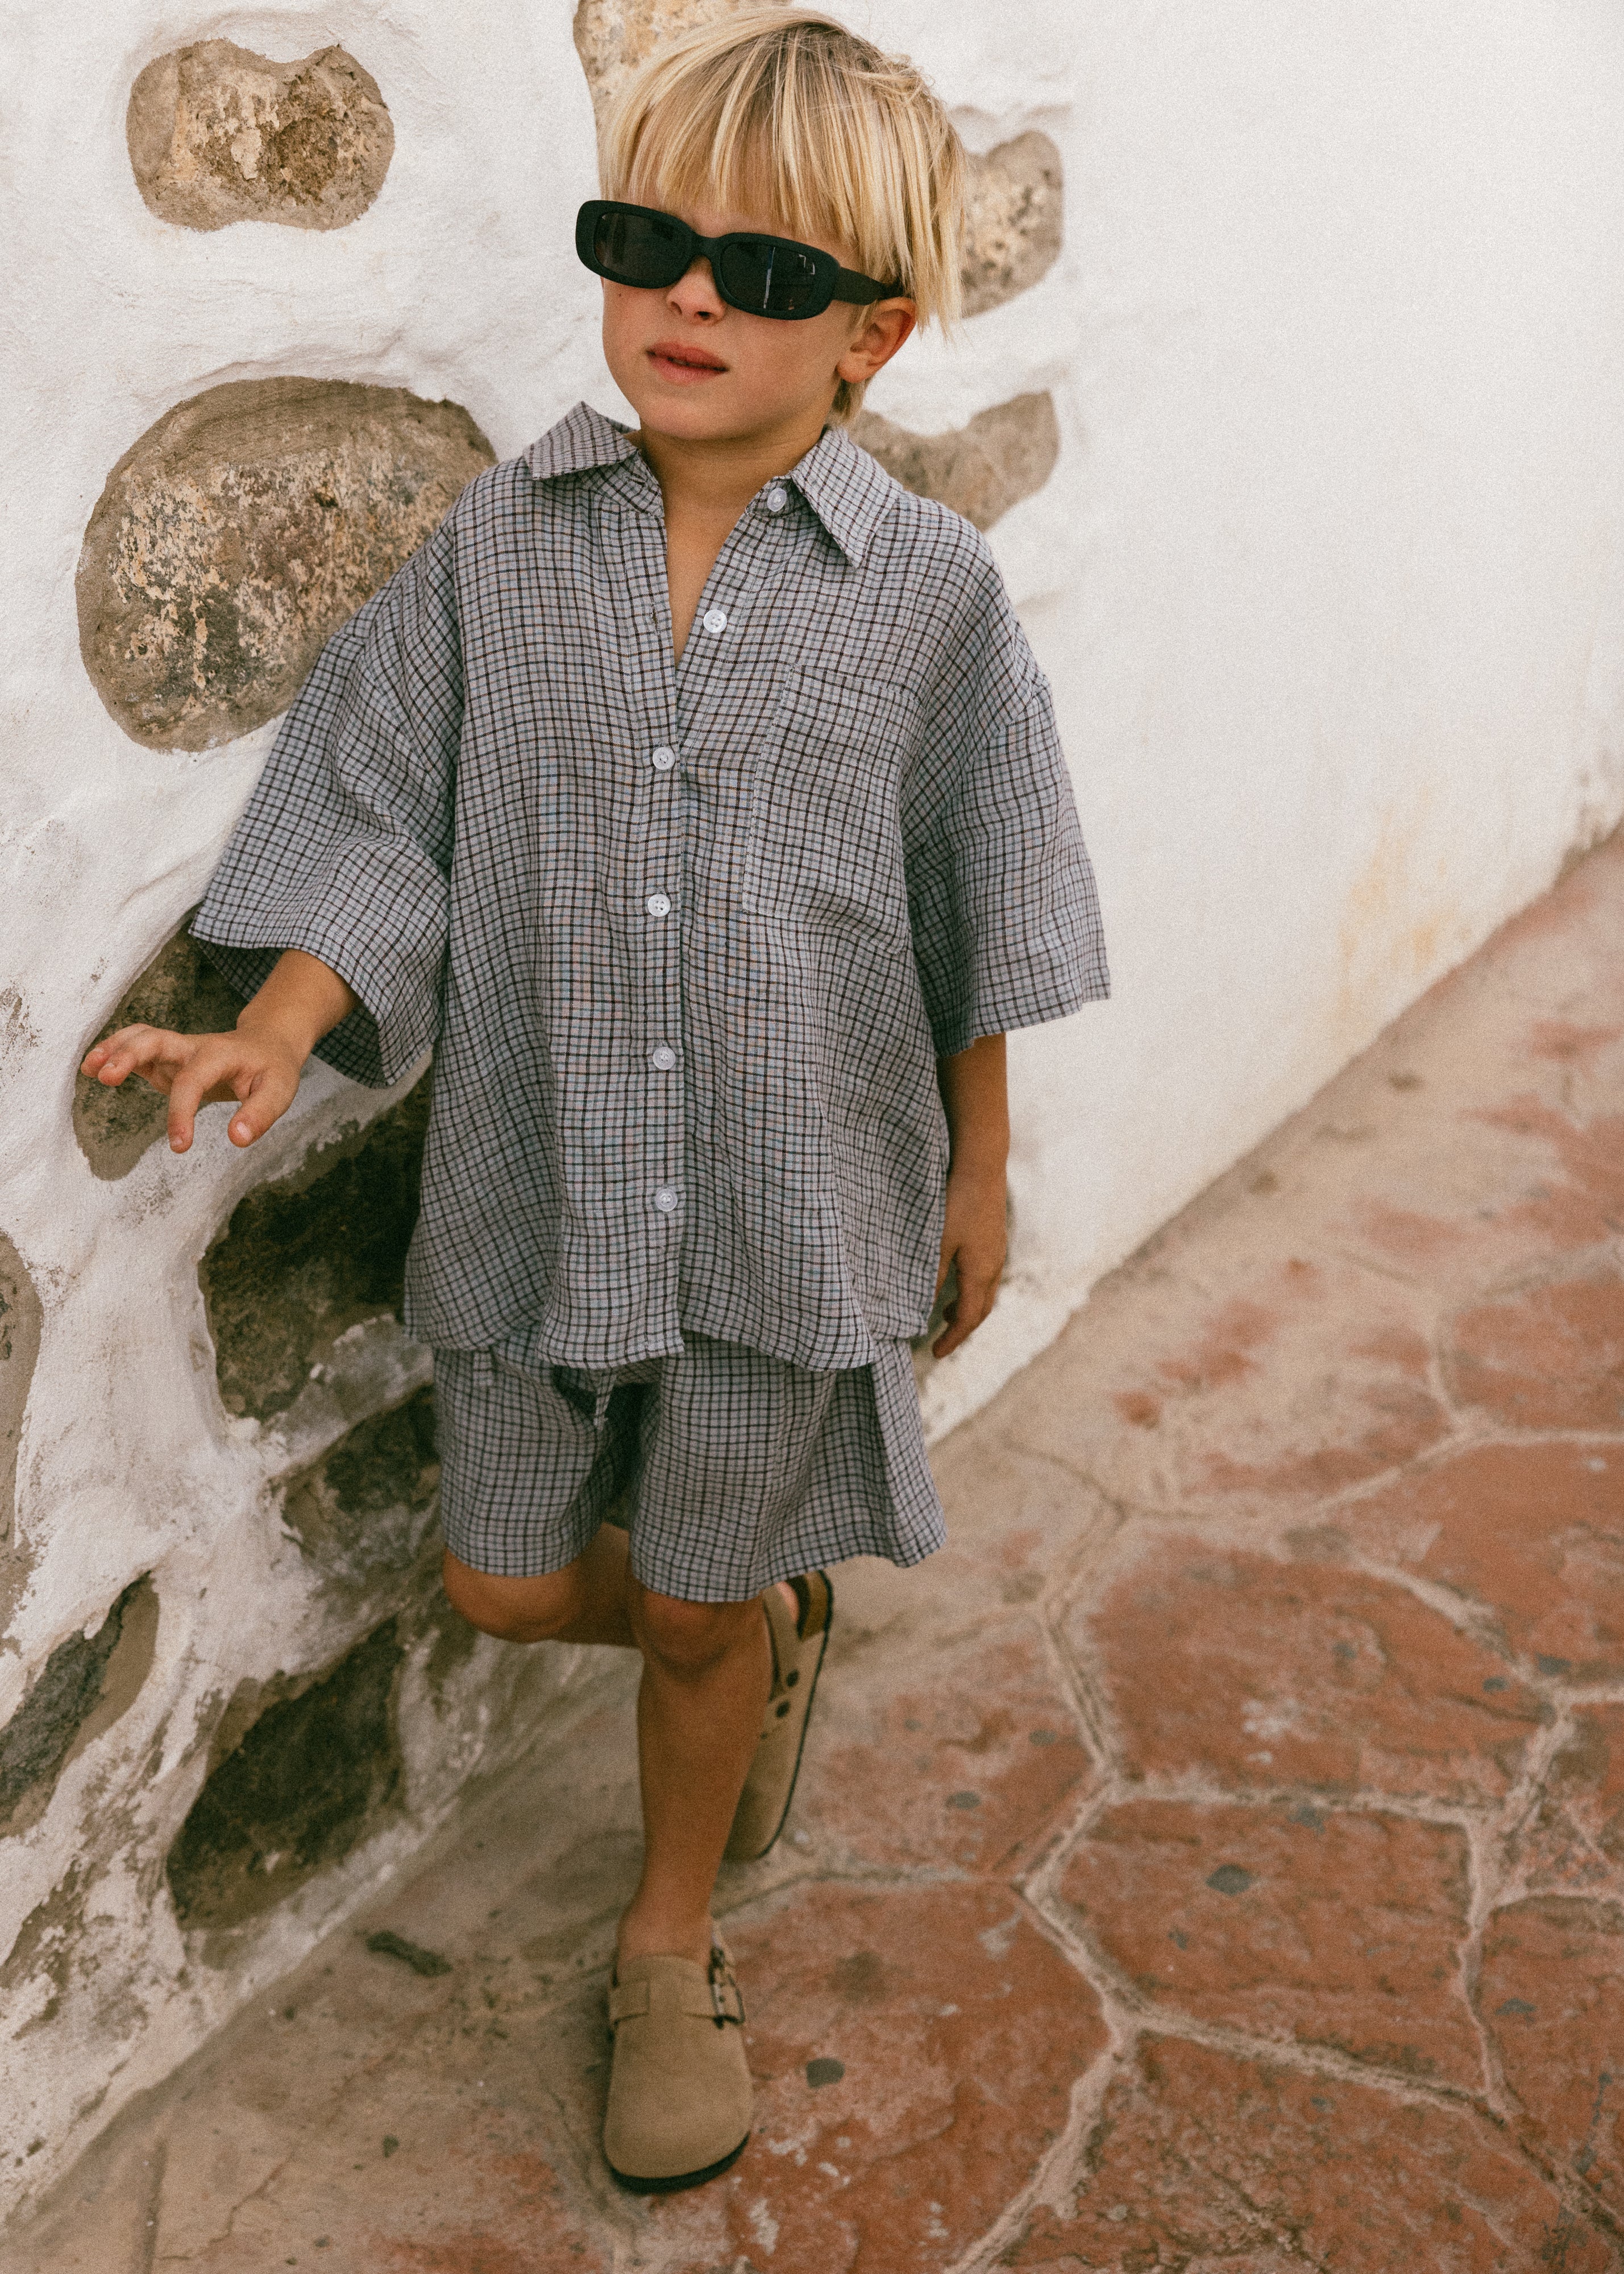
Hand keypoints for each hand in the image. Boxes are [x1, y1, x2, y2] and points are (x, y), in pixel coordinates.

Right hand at [80, 1024, 303, 1152]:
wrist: (266, 1045)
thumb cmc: (271, 1070)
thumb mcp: (279, 1092)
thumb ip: (259, 1115)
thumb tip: (236, 1139)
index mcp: (219, 1055)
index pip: (192, 1080)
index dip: (181, 1113)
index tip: (179, 1147)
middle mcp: (193, 1048)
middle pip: (155, 1040)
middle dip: (128, 1054)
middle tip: (105, 1077)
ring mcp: (176, 1051)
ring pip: (140, 1038)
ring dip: (113, 1049)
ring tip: (88, 1069)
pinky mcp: (167, 1059)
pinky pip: (137, 1049)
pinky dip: (113, 1053)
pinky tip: (93, 1069)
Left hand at [932, 1162, 1006, 1358]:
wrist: (982, 1165)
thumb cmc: (957, 1203)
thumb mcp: (937, 1243)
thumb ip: (931, 1277)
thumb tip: (923, 1310)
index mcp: (981, 1272)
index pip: (968, 1318)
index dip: (952, 1339)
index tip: (935, 1353)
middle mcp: (994, 1266)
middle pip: (982, 1309)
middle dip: (963, 1328)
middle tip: (942, 1340)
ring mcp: (997, 1251)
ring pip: (986, 1291)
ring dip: (968, 1307)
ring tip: (946, 1312)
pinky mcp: (994, 1237)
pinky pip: (986, 1274)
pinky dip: (971, 1287)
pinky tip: (957, 1276)